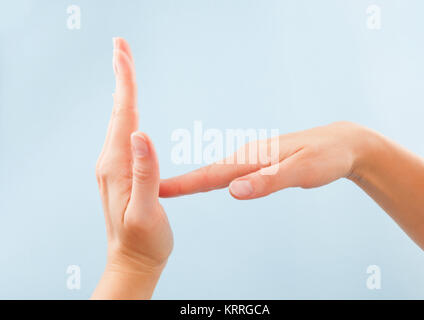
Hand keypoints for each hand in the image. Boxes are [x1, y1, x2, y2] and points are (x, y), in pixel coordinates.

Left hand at [92, 38, 172, 298]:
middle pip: (119, 111)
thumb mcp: (145, 211)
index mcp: (117, 166)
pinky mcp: (122, 171)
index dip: (125, 83)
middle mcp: (111, 162)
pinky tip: (130, 108)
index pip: (124, 116)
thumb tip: (140, 135)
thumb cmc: (143, 241)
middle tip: (121, 47)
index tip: (122, 53)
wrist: (133, 261)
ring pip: (121, 119)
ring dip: (124, 90)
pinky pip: (124, 132)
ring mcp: (115, 166)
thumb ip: (144, 174)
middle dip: (122, 76)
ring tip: (125, 66)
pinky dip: (128, 110)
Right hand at [159, 121, 423, 270]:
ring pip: (217, 173)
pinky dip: (213, 179)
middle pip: (208, 173)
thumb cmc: (325, 157)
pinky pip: (231, 173)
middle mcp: (248, 157)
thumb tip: (233, 191)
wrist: (342, 142)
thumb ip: (268, 181)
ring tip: (170, 190)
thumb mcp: (301, 171)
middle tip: (154, 193)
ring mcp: (253, 159)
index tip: (158, 190)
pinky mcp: (260, 164)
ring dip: (193, 182)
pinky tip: (207, 184)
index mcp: (253, 158)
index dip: (183, 184)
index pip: (211, 174)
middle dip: (181, 184)